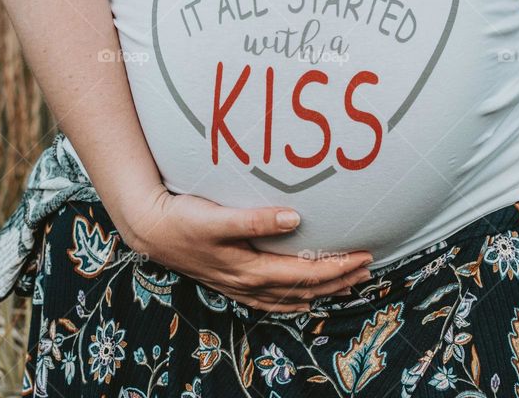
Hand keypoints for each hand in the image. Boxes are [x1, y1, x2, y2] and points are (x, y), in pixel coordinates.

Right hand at [116, 189, 373, 312]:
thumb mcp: (216, 217)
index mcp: (251, 269)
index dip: (337, 267)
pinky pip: (273, 300)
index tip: (364, 255)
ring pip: (291, 297)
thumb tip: (296, 219)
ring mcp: (240, 286)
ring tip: (348, 283)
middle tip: (368, 268)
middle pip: (305, 288)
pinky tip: (305, 299)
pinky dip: (295, 301)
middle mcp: (249, 283)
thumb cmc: (183, 219)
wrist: (150, 230)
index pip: (306, 273)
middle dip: (339, 280)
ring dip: (323, 291)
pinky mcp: (232, 282)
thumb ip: (254, 220)